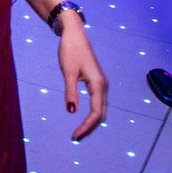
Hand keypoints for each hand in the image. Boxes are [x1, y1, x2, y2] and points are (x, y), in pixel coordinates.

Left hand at [56, 20, 107, 140]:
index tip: (74, 136)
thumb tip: (71, 111)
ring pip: (100, 109)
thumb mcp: (68, 71)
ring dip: (91, 122)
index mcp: (98, 84)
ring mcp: (102, 84)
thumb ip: (70, 91)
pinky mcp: (97, 82)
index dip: (86, 127)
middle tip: (75, 138)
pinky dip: (92, 114)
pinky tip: (84, 119)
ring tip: (79, 132)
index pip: (95, 113)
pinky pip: (98, 103)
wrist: (75, 34)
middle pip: (100, 114)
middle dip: (89, 128)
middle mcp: (104, 86)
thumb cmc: (70, 50)